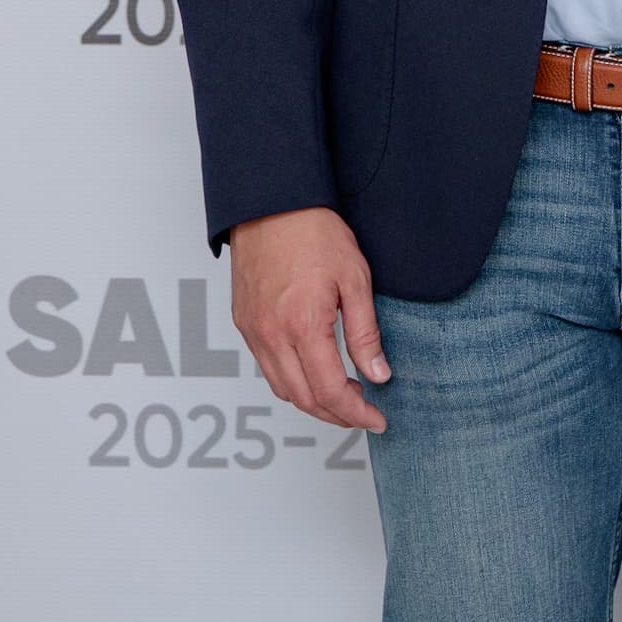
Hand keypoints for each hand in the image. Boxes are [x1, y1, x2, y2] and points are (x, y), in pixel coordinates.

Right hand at [230, 206, 390, 431]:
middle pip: (303, 399)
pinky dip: (292, 381)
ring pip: (282, 389)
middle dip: (336, 414)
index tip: (377, 419)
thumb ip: (365, 333)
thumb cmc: (314, 232)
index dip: (355, 414)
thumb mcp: (355, 279)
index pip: (329, 391)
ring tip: (343, 394)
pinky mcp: (244, 323)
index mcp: (302, 325)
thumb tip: (378, 374)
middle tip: (364, 411)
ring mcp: (253, 331)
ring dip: (313, 401)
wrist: (272, 203)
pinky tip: (314, 371)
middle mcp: (271, 335)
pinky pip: (267, 368)